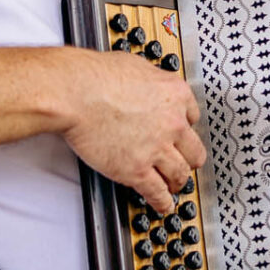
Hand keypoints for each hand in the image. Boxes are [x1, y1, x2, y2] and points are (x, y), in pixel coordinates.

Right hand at [59, 49, 205, 214]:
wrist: (75, 93)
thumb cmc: (94, 76)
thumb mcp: (135, 65)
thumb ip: (149, 80)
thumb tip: (146, 84)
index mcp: (175, 94)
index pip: (192, 117)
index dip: (184, 128)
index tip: (180, 135)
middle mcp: (173, 122)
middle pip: (194, 150)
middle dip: (189, 159)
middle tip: (184, 163)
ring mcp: (157, 148)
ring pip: (180, 174)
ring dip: (177, 182)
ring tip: (173, 186)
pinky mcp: (138, 170)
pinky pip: (158, 193)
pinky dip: (162, 202)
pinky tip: (162, 204)